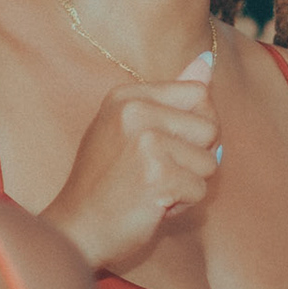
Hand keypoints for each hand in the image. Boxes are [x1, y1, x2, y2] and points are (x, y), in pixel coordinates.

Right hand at [41, 52, 218, 268]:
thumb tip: (207, 60)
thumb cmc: (105, 181)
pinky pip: (200, 191)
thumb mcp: (129, 127)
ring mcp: (145, 143)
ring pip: (209, 162)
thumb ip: (171, 94)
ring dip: (187, 184)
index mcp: (127, 95)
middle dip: (194, 157)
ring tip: (151, 189)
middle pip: (210, 126)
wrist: (77, 228)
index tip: (166, 144)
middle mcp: (134, 112)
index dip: (195, 125)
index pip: (197, 92)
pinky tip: (152, 206)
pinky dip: (181, 206)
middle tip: (155, 172)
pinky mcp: (157, 177)